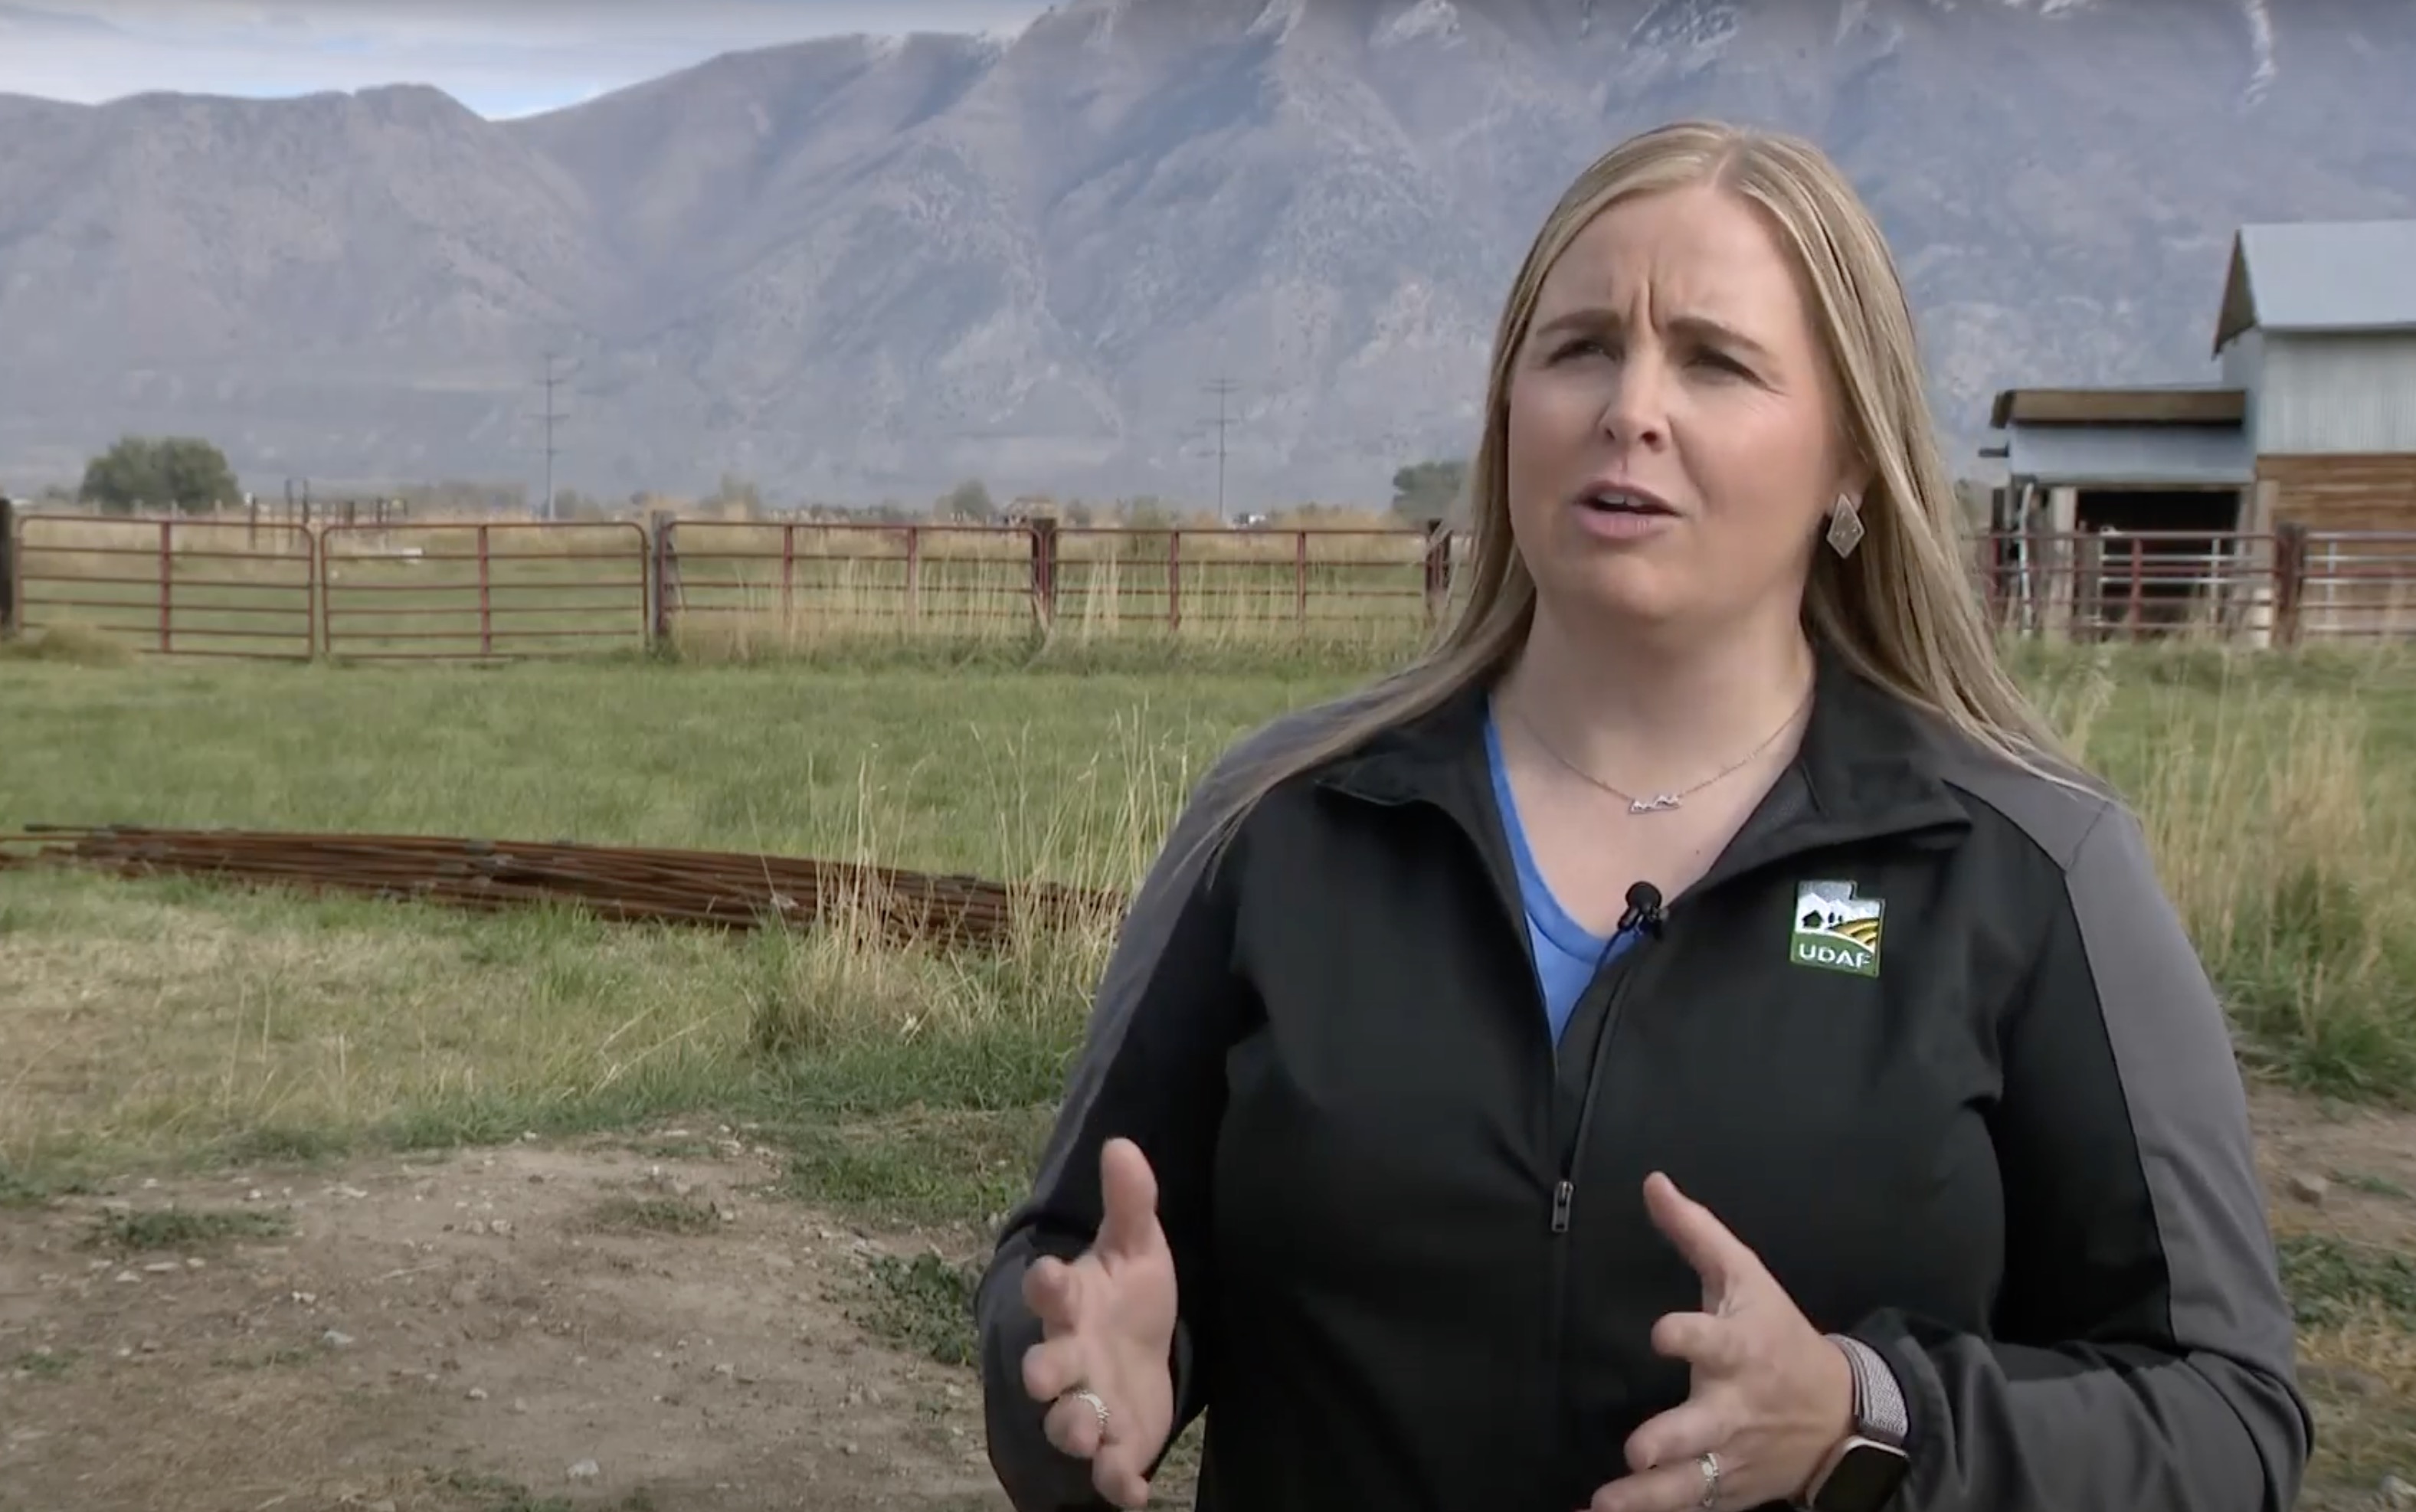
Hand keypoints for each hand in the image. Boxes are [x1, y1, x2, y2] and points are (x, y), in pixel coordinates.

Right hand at [1017, 1138, 1179, 1507]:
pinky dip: (1116, 1481)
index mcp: (1073, 1304)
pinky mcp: (1118, 1442)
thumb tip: (1123, 1143)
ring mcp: (1090, 1402)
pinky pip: (1108, 1469)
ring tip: (1087, 1430)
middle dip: (1044, 1374)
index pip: (1050, 1291)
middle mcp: (1071, 1356)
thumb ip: (1131, 1202)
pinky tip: (1132, 1491)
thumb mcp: (1138, 1245)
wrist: (1145, 1349)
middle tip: (1046, 1378)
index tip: (1049, 1276)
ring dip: (1074, 1428)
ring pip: (1070, 1422)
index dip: (1047, 1284)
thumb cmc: (1129, 1295)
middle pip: (1046, 1368)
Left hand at [1585, 1173, 1855, 1511]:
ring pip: (1690, 1482)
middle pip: (1703, 1426)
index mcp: (1740, 1349)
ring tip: (1605, 1505)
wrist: (1841, 1416)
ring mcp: (1731, 1455)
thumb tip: (1652, 1182)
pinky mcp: (1728, 1488)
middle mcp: (1735, 1407)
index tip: (1661, 1333)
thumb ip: (1696, 1233)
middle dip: (1671, 1439)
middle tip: (1637, 1450)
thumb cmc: (1780, 1335)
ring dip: (1648, 1497)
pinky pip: (1690, 1508)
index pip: (1714, 1340)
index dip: (1687, 1335)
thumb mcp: (1746, 1278)